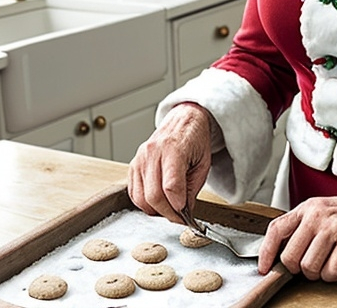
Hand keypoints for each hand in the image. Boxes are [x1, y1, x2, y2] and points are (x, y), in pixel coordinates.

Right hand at [127, 103, 211, 221]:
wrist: (182, 120)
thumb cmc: (194, 140)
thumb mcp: (203, 163)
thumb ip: (193, 189)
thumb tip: (184, 213)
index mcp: (174, 148)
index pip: (171, 186)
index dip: (178, 206)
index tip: (186, 215)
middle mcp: (153, 152)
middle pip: (153, 196)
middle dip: (168, 213)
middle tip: (179, 217)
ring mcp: (140, 158)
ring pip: (141, 198)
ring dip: (156, 210)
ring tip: (170, 208)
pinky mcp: (133, 164)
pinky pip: (133, 193)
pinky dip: (145, 203)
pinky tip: (158, 200)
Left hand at [257, 188, 336, 280]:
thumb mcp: (320, 212)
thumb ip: (301, 227)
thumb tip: (279, 254)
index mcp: (307, 207)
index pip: (276, 229)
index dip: (266, 252)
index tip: (265, 269)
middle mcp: (317, 215)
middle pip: (290, 257)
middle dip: (299, 269)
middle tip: (313, 264)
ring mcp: (333, 227)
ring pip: (309, 268)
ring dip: (319, 273)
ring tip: (330, 260)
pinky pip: (331, 273)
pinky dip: (336, 274)